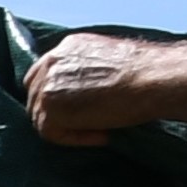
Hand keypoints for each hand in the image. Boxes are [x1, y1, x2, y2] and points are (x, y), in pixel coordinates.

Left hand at [25, 33, 156, 144]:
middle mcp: (52, 61)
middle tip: (82, 125)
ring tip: (100, 131)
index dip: (56, 94)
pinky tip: (102, 135)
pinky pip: (51, 133)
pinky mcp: (51, 107)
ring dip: (67, 128)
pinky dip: (75, 139)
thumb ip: (90, 71)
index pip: (43, 73)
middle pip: (35, 94)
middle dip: (54, 112)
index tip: (75, 108)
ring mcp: (48, 84)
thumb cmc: (145, 72)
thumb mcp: (111, 60)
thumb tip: (88, 91)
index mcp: (67, 47)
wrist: (151, 78)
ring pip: (41, 116)